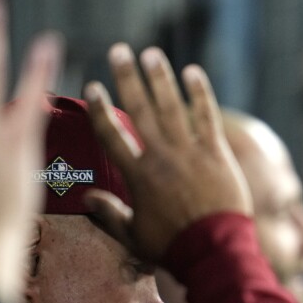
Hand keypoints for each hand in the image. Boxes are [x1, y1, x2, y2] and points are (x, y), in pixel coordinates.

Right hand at [85, 45, 252, 262]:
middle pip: (140, 109)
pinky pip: (206, 117)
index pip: (111, 135)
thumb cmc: (173, 247)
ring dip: (161, 78)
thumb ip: (109, 214)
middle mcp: (161, 157)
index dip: (100, 109)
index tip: (92, 87)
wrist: (215, 252)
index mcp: (137, 175)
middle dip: (128, 78)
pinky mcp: (216, 153)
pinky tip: (193, 72)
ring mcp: (190, 152)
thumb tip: (86, 199)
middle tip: (119, 51)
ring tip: (152, 54)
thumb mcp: (134, 235)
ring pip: (172, 107)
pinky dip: (200, 94)